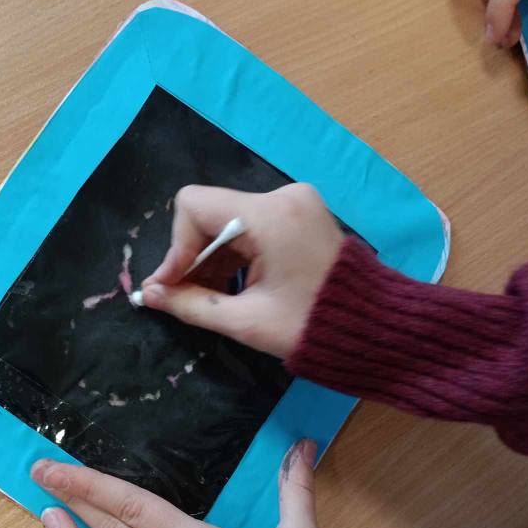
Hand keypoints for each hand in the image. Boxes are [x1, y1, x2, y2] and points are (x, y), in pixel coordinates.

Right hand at [138, 184, 342, 359]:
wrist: (376, 331)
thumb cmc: (311, 328)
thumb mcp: (246, 321)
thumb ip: (191, 304)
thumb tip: (151, 295)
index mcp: (270, 216)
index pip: (194, 206)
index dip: (176, 247)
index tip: (170, 285)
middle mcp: (282, 197)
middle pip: (212, 213)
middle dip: (193, 257)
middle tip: (184, 297)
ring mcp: (295, 202)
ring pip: (230, 222)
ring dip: (214, 259)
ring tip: (211, 298)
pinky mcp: (302, 214)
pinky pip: (252, 227)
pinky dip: (236, 256)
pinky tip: (235, 288)